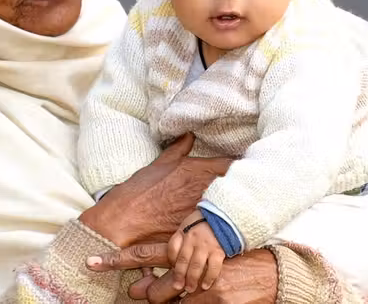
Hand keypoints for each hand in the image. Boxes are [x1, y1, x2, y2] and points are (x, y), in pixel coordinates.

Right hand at [79, 134, 231, 246]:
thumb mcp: (158, 164)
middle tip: (244, 184)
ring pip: (232, 206)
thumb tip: (189, 135)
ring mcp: (206, 211)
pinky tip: (224, 225)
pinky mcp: (201, 231)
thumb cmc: (138, 192)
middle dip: (240, 184)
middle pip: (236, 185)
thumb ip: (178, 149)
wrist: (123, 223)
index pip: (231, 163)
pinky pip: (222, 226)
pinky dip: (225, 224)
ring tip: (237, 205)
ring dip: (235, 204)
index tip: (244, 166)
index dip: (239, 165)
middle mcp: (205, 188)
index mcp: (196, 169)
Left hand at [87, 244, 277, 303]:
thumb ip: (177, 252)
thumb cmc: (231, 252)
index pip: (145, 253)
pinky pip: (194, 302)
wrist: (269, 269)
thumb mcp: (203, 243)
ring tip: (186, 291)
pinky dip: (192, 302)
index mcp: (184, 245)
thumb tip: (149, 274)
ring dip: (176, 301)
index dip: (117, 259)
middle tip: (138, 292)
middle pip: (159, 290)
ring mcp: (206, 284)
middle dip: (151, 294)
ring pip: (176, 301)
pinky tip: (203, 296)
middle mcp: (192, 264)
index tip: (91, 261)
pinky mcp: (218, 297)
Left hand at [169, 210, 224, 292]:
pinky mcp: (218, 251)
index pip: (172, 248)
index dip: (171, 260)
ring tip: (189, 288)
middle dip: (179, 275)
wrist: (225, 216)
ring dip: (192, 279)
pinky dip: (209, 278)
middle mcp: (193, 238)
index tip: (172, 268)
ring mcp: (206, 245)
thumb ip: (183, 237)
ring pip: (196, 266)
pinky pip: (213, 267)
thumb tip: (175, 256)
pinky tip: (205, 285)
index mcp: (184, 231)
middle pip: (183, 260)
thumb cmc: (205, 221)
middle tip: (178, 286)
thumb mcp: (189, 223)